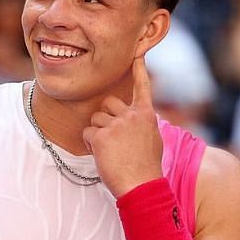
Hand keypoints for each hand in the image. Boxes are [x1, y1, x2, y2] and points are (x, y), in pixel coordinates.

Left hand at [81, 56, 163, 197]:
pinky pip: (87, 133)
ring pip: (96, 118)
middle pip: (108, 103)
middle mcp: (132, 115)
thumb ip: (142, 123)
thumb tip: (140, 116)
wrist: (141, 186)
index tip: (137, 53)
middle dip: (105, 117)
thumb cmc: (147, 167)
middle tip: (113, 138)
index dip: (139, 69)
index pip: (142, 87)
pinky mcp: (101, 136)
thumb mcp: (152, 139)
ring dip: (98, 133)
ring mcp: (116, 125)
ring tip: (111, 151)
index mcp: (147, 115)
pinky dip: (90, 144)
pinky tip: (103, 155)